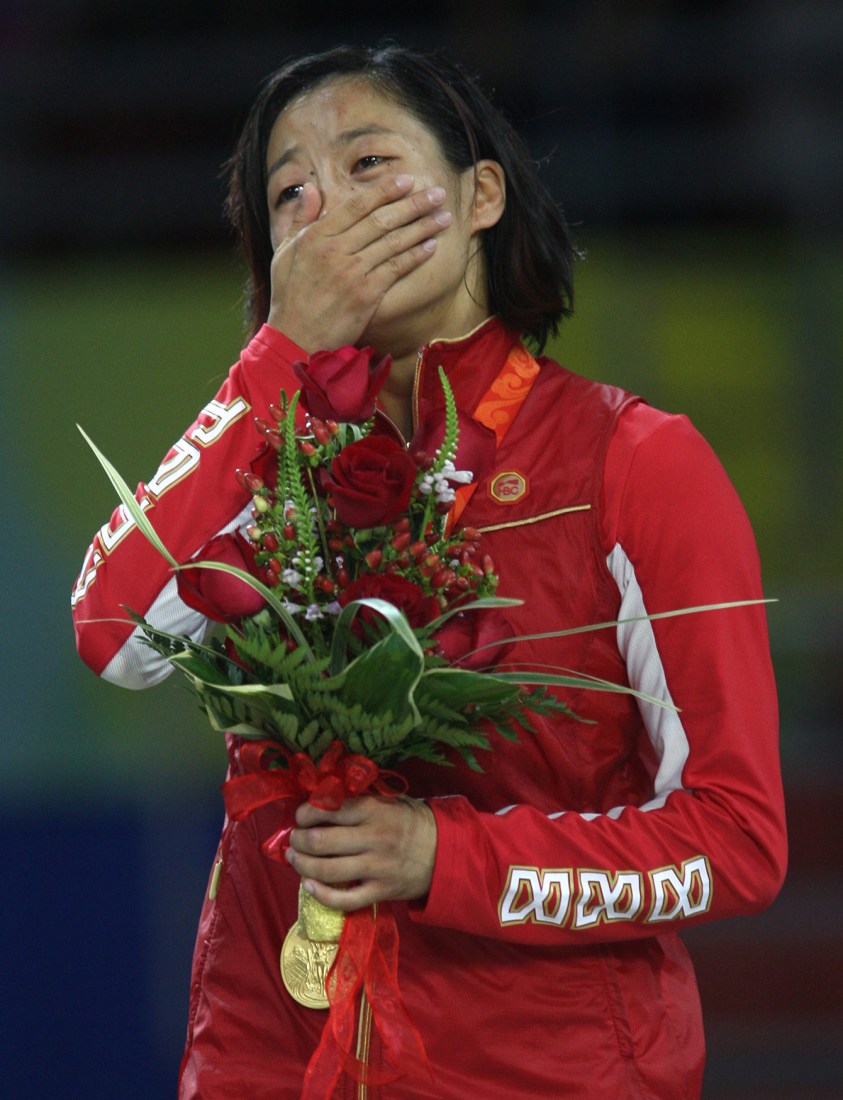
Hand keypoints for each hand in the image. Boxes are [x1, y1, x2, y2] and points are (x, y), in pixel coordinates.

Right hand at [267, 174, 451, 351]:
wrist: (295, 337)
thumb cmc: (290, 296)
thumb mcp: (285, 252)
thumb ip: (300, 219)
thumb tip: (311, 189)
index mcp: (317, 236)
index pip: (358, 206)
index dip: (385, 190)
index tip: (407, 180)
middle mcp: (336, 251)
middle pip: (382, 220)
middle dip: (413, 204)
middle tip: (437, 193)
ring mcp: (353, 273)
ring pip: (393, 242)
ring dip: (422, 227)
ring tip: (444, 217)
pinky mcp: (366, 295)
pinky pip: (396, 269)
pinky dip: (415, 256)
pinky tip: (431, 246)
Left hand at [286, 794, 436, 911]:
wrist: (445, 852)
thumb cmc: (412, 821)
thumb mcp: (389, 800)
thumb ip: (359, 800)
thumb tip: (320, 800)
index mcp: (374, 810)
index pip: (328, 809)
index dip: (305, 813)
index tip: (299, 816)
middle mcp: (373, 838)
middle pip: (321, 841)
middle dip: (298, 840)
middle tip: (293, 839)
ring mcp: (376, 868)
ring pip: (328, 870)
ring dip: (302, 865)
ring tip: (294, 859)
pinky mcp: (380, 892)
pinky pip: (345, 899)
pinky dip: (321, 894)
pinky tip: (309, 886)